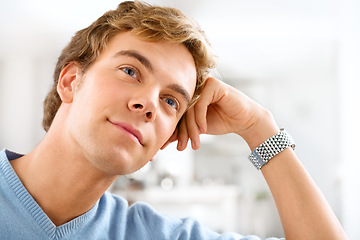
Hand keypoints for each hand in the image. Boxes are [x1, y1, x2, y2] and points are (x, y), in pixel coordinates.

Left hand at [162, 77, 278, 150]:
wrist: (245, 121)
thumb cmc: (223, 122)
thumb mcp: (199, 128)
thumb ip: (183, 130)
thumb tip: (164, 141)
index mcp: (190, 96)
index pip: (177, 113)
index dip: (173, 130)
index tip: (165, 146)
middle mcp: (195, 88)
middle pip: (182, 112)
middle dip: (182, 132)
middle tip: (181, 148)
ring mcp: (203, 84)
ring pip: (190, 110)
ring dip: (192, 129)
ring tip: (195, 144)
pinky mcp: (213, 85)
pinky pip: (200, 104)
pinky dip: (200, 119)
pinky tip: (204, 130)